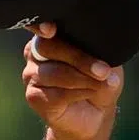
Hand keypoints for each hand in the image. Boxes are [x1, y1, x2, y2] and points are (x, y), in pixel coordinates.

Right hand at [22, 22, 123, 139]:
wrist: (96, 114)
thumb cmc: (100, 80)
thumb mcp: (107, 60)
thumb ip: (99, 48)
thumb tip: (101, 42)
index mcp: (51, 36)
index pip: (41, 25)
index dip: (41, 26)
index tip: (50, 30)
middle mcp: (35, 52)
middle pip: (48, 47)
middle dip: (79, 58)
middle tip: (104, 71)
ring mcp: (31, 75)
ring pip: (55, 73)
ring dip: (83, 79)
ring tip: (103, 84)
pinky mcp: (34, 97)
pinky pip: (55, 93)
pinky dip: (78, 93)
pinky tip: (90, 93)